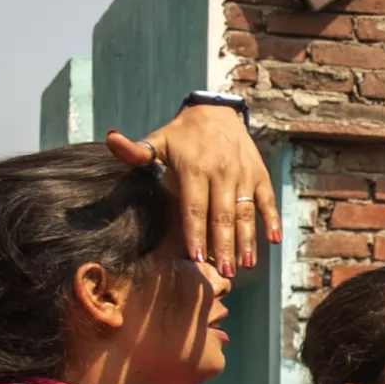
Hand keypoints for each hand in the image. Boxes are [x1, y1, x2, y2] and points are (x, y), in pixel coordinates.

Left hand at [109, 105, 278, 274]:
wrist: (218, 111)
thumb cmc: (183, 133)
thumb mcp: (159, 139)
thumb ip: (136, 150)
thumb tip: (111, 140)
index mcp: (195, 167)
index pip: (195, 207)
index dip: (196, 233)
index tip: (197, 257)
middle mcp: (222, 172)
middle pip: (222, 215)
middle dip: (223, 246)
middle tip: (224, 272)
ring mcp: (243, 174)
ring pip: (245, 212)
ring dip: (246, 240)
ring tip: (245, 264)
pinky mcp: (260, 174)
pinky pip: (267, 200)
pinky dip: (272, 219)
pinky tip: (273, 240)